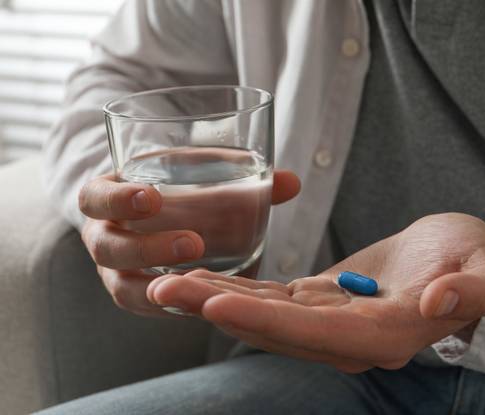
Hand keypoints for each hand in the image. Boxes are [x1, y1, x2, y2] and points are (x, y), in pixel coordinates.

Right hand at [79, 170, 299, 316]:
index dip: (117, 199)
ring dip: (159, 286)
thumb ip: (238, 177)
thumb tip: (293, 182)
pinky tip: (204, 302)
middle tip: (195, 243)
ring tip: (203, 279)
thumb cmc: (171, 187)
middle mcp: (103, 237)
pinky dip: (172, 306)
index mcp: (105, 197)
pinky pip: (146, 307)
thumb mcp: (193, 173)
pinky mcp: (133, 294)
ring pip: (123, 287)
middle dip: (148, 248)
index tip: (152, 197)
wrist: (145, 211)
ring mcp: (115, 271)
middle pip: (108, 249)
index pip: (94, 198)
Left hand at [146, 213, 484, 370]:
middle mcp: (354, 339)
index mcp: (391, 334)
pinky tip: (200, 279)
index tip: (217, 304)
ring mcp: (334, 322)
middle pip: (279, 331)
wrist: (458, 255)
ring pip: (267, 316)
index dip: (269, 322)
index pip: (322, 334)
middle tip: (162, 290)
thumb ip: (474, 290)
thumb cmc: (477, 259)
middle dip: (221, 312)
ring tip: (164, 284)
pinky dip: (236, 290)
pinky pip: (273, 299)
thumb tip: (437, 304)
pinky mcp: (322, 301)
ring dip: (215, 302)